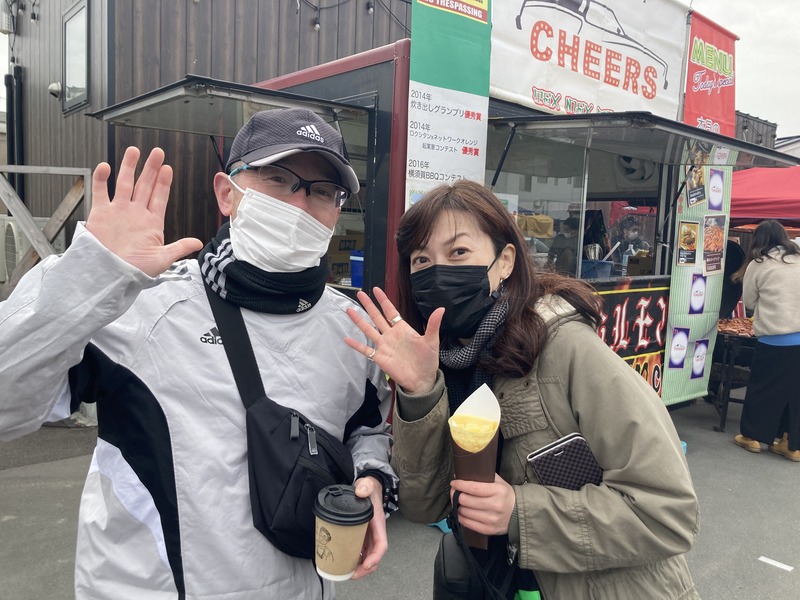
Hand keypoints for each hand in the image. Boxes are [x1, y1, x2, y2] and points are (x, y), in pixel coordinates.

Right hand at [86, 146, 203, 276]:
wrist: (109, 276)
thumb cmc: (135, 271)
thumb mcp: (162, 259)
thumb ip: (179, 247)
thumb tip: (199, 242)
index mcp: (151, 223)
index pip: (159, 197)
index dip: (163, 183)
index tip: (168, 168)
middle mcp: (135, 214)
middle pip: (144, 186)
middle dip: (150, 168)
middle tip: (157, 152)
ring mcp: (118, 212)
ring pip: (124, 184)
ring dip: (129, 167)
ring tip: (134, 151)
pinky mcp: (100, 214)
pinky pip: (100, 192)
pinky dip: (101, 179)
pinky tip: (106, 166)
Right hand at [344, 287, 441, 394]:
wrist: (422, 380)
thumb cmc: (428, 360)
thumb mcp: (432, 341)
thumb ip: (433, 325)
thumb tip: (441, 309)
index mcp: (402, 329)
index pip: (390, 311)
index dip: (383, 300)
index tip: (376, 290)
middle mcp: (391, 335)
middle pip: (377, 317)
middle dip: (368, 305)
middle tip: (360, 293)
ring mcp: (384, 346)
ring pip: (368, 330)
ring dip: (359, 320)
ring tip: (349, 310)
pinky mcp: (380, 357)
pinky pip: (365, 350)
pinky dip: (356, 345)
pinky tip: (346, 339)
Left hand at [350, 476, 387, 579]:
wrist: (367, 487)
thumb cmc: (368, 489)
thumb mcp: (366, 485)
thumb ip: (364, 487)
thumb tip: (361, 492)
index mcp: (378, 524)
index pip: (381, 544)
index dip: (375, 557)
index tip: (366, 565)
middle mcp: (375, 533)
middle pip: (374, 556)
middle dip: (365, 569)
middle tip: (352, 575)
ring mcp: (369, 536)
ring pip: (368, 556)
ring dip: (360, 567)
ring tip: (347, 573)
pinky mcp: (361, 536)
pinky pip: (361, 552)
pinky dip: (355, 560)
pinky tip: (345, 564)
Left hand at [450, 474, 515, 535]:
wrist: (518, 513)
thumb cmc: (505, 495)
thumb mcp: (499, 482)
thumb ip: (484, 476)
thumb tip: (465, 473)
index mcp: (498, 491)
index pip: (473, 488)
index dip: (460, 485)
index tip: (454, 483)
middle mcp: (495, 506)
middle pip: (466, 500)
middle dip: (456, 495)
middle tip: (454, 492)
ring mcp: (491, 519)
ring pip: (464, 512)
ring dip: (457, 506)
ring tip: (458, 502)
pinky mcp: (488, 530)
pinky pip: (467, 523)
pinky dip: (461, 517)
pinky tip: (462, 511)